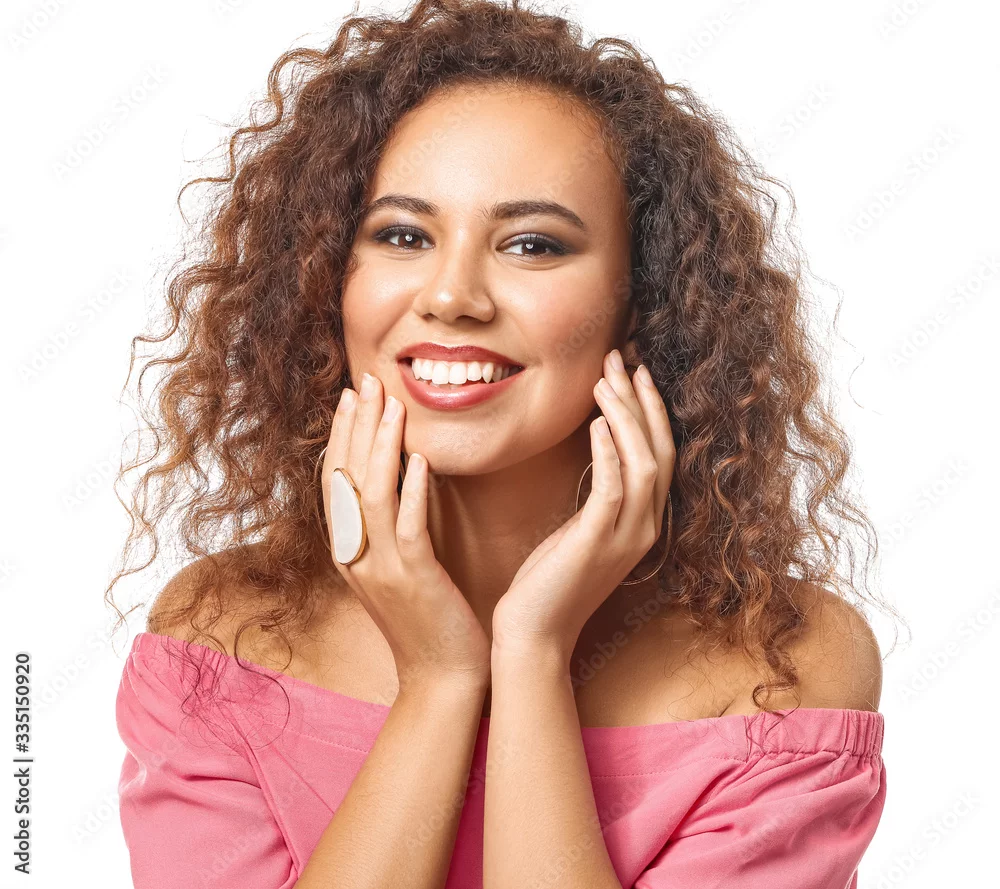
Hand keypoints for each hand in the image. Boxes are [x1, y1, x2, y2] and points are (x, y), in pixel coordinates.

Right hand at [322, 372, 491, 688]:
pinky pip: (408, 528)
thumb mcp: (398, 568)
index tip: (352, 395)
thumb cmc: (427, 619)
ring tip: (392, 405)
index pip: (337, 480)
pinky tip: (421, 460)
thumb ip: (390, 526)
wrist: (441, 678)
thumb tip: (398, 477)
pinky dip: (412, 491)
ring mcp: (382, 569)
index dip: (343, 435)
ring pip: (372, 496)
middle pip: (347, 479)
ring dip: (381, 445)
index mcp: (350, 551)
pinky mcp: (414, 581)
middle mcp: (357, 556)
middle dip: (356, 426)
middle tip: (367, 382)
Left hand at [491, 350, 675, 660]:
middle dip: (643, 400)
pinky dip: (609, 451)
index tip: (634, 371)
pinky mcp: (597, 543)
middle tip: (623, 357)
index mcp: (642, 523)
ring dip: (626, 416)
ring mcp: (626, 538)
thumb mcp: (579, 530)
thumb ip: (596, 496)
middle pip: (661, 451)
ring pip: (644, 463)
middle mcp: (644, 528)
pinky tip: (594, 423)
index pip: (661, 455)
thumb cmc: (549, 581)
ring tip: (607, 377)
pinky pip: (613, 488)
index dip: (651, 411)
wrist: (534, 633)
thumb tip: (595, 449)